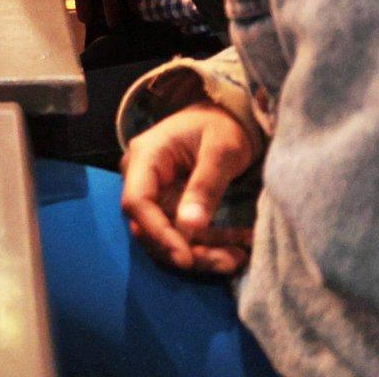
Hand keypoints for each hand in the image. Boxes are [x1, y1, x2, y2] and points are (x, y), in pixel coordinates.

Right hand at [121, 103, 257, 274]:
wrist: (227, 116)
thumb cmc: (222, 125)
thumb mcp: (220, 152)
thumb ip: (205, 186)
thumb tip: (190, 227)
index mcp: (146, 157)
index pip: (138, 202)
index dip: (159, 234)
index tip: (187, 259)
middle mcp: (143, 178)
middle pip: (151, 226)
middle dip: (189, 250)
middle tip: (229, 261)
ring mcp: (157, 193)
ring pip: (169, 235)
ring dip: (204, 252)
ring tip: (240, 256)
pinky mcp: (172, 204)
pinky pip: (186, 232)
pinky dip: (213, 242)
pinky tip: (240, 242)